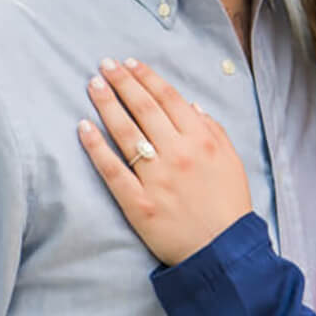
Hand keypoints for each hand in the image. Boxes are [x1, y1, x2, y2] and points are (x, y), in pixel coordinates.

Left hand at [78, 58, 253, 264]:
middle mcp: (177, 154)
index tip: (131, 64)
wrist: (223, 252)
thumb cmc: (229, 206)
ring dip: (107, 104)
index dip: (147, 77)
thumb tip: (191, 106)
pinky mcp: (138, 203)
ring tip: (93, 85)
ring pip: (125, 132)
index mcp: (200, 140)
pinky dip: (96, 147)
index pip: (168, 99)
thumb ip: (213, 130)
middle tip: (105, 65)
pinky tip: (83, 128)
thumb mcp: (231, 161)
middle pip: (143, 109)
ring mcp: (156, 178)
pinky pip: (112, 170)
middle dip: (122, 82)